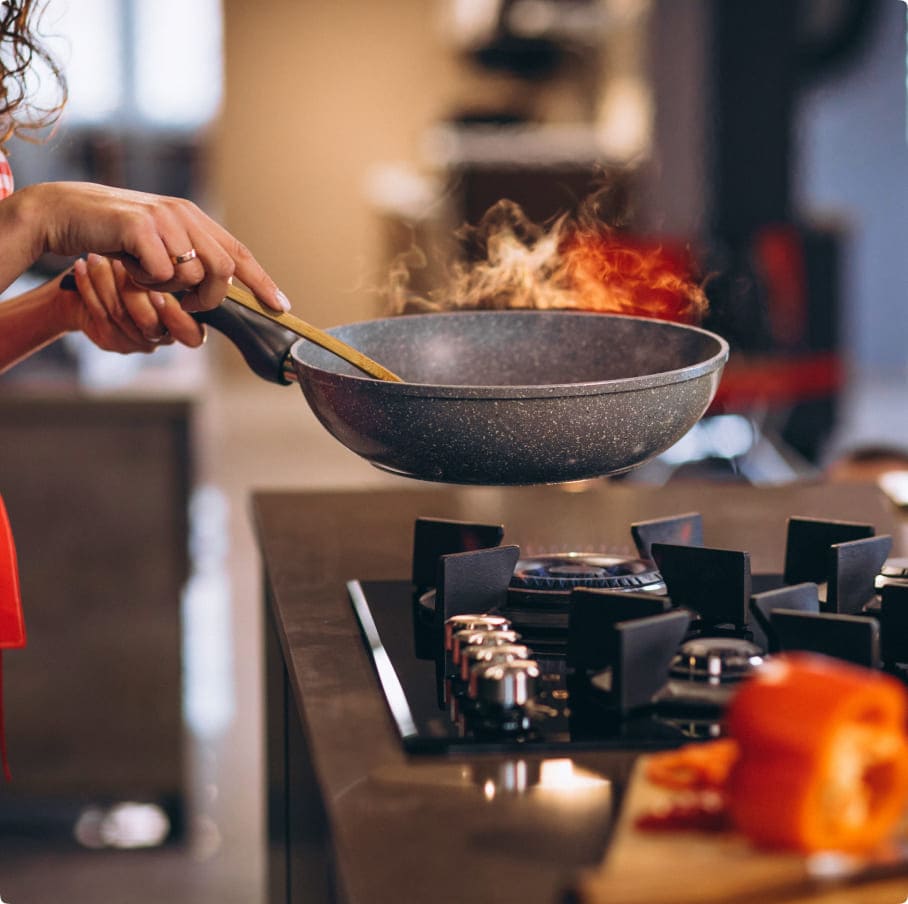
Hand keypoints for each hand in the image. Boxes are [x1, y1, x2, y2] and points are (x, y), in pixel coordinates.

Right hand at [15, 181, 289, 313]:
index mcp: (193, 218)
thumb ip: (189, 259)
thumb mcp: (157, 246)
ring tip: (142, 273)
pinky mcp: (141, 226)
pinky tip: (126, 266)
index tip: (281, 306)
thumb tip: (218, 291)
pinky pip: (163, 274)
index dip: (261, 282)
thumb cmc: (110, 236)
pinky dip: (145, 281)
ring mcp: (164, 218)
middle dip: (207, 298)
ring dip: (167, 288)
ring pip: (193, 276)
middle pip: (223, 271)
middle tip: (181, 301)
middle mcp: (185, 214)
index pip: (238, 253)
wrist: (63, 213)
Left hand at [63, 254, 205, 352]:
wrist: (89, 287)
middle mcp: (162, 336)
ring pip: (120, 314)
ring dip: (106, 281)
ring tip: (95, 256)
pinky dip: (88, 286)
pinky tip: (81, 267)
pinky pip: (98, 313)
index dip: (174, 316)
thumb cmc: (132, 269)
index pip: (191, 335)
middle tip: (119, 262)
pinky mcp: (109, 340)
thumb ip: (176, 268)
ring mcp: (135, 343)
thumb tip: (186, 255)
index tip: (157, 291)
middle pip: (150, 322)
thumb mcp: (160, 265)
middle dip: (132, 289)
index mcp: (184, 324)